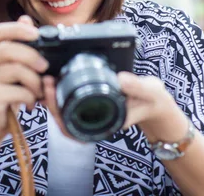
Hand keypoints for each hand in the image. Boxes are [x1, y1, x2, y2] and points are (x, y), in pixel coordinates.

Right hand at [0, 15, 47, 140]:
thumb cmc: (5, 92)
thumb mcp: (12, 67)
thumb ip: (18, 44)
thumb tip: (26, 19)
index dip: (18, 29)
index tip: (37, 34)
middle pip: (8, 49)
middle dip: (32, 56)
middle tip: (45, 66)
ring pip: (16, 70)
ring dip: (34, 80)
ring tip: (38, 90)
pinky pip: (18, 90)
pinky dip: (30, 96)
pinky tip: (30, 102)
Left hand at [42, 71, 185, 143]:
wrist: (156, 102)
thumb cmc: (153, 101)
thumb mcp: (149, 92)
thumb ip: (136, 87)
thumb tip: (120, 79)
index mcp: (104, 125)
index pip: (72, 127)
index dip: (58, 112)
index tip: (52, 91)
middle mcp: (94, 122)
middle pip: (63, 119)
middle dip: (50, 101)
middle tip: (46, 80)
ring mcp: (91, 114)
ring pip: (64, 111)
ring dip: (54, 96)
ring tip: (49, 77)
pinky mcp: (91, 104)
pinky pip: (72, 102)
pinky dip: (62, 92)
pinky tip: (58, 77)